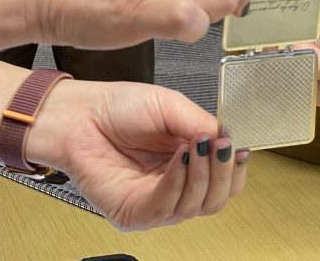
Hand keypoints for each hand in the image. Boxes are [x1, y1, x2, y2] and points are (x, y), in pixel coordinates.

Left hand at [26, 80, 248, 229]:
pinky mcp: (133, 213)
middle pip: (217, 199)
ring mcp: (155, 202)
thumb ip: (200, 122)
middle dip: (224, 173)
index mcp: (188, 162)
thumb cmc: (117, 107)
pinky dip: (177, 182)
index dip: (237, 167)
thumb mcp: (169, 105)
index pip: (226, 180)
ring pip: (196, 207)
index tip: (239, 146)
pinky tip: (179, 158)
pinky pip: (165, 208)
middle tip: (221, 146)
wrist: (80, 113)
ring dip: (202, 174)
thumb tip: (228, 140)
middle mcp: (175, 186)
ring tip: (196, 146)